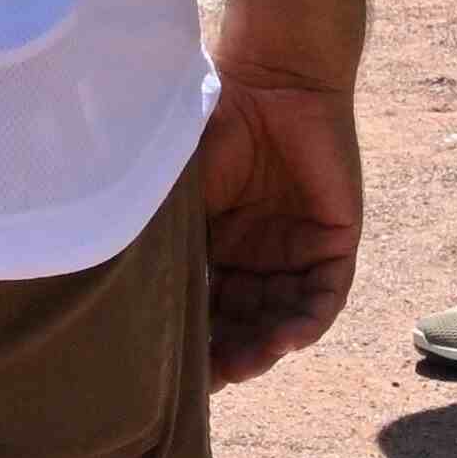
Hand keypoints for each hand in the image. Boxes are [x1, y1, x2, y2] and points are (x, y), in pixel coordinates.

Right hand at [191, 63, 360, 383]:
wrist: (271, 77)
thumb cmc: (210, 123)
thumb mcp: (175, 191)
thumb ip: (163, 237)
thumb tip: (120, 296)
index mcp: (215, 244)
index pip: (204, 306)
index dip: (192, 340)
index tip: (168, 371)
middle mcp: (256, 256)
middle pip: (245, 322)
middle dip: (230, 354)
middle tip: (210, 380)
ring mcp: (297, 251)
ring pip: (283, 317)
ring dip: (267, 346)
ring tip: (245, 366)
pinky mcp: (335, 240)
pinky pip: (324, 295)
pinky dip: (306, 320)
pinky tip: (285, 339)